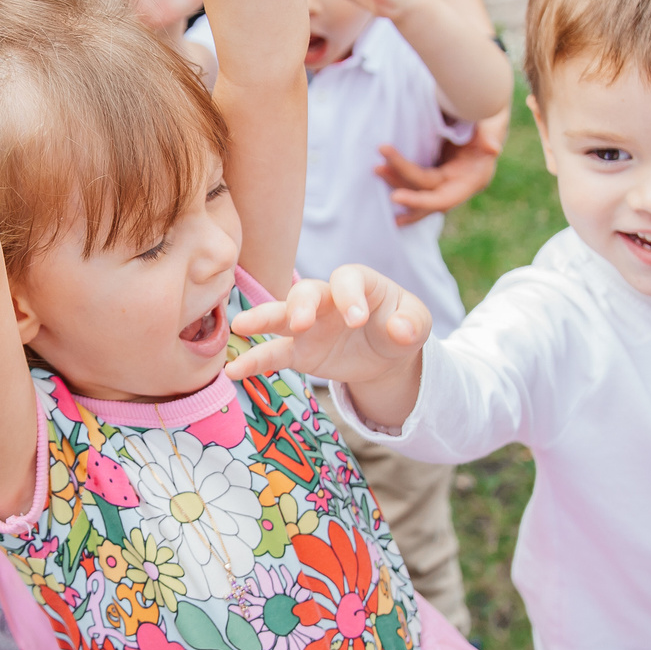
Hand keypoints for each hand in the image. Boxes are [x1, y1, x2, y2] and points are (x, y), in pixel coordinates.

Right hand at [227, 265, 430, 386]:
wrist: (385, 354)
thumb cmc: (399, 325)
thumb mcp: (417, 322)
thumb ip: (413, 323)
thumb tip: (399, 330)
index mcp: (358, 284)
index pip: (348, 278)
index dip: (350, 297)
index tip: (358, 321)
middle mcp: (327, 299)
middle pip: (307, 291)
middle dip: (301, 304)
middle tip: (302, 322)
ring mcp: (308, 325)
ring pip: (280, 316)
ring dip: (262, 319)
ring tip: (240, 326)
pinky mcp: (299, 351)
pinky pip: (273, 354)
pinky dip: (254, 361)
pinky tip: (233, 371)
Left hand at [380, 127, 498, 225]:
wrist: (486, 110)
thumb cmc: (491, 116)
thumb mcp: (494, 122)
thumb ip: (492, 134)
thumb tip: (493, 149)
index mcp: (472, 180)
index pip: (443, 199)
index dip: (420, 201)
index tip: (395, 196)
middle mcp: (457, 185)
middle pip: (424, 193)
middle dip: (400, 182)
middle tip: (377, 169)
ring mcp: (445, 180)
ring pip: (416, 189)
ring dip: (395, 181)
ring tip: (376, 168)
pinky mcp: (435, 171)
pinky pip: (414, 180)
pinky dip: (398, 178)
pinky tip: (381, 172)